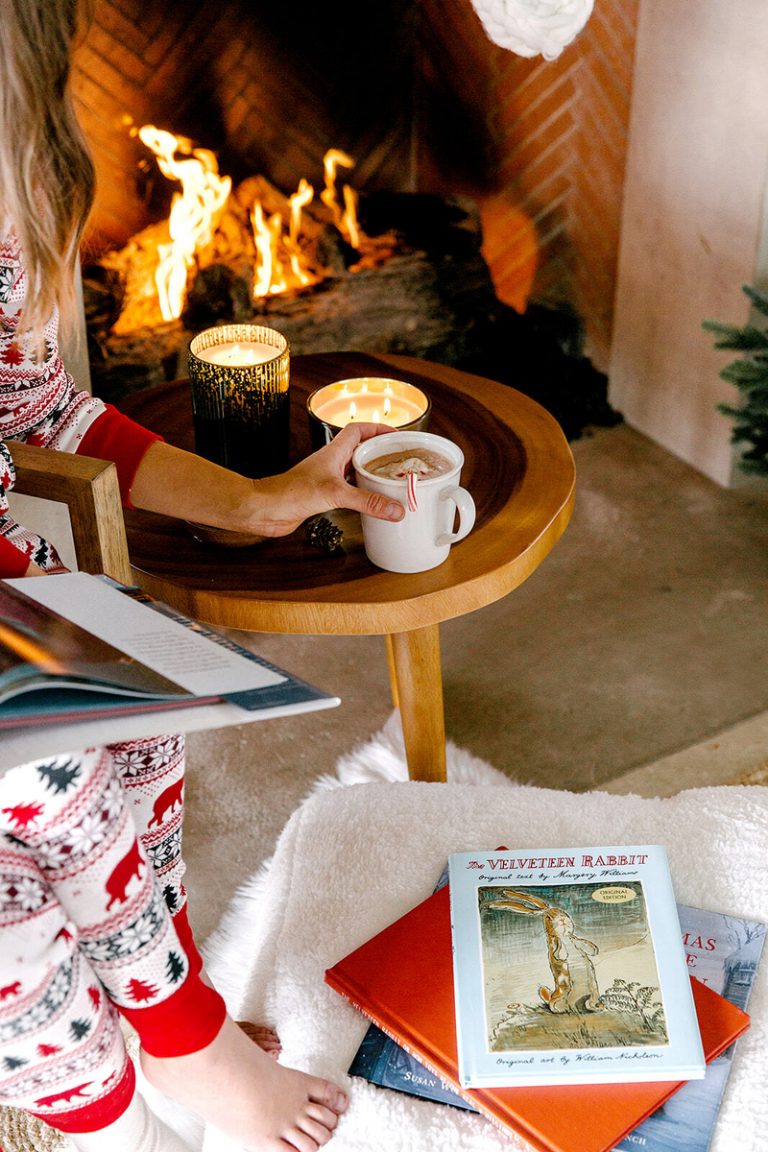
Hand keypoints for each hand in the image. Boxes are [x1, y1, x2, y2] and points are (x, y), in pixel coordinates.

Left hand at [249, 423, 404, 536]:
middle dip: (378, 451)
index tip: (396, 435)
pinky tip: (368, 501)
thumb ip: (367, 501)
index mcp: (333, 452)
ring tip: (389, 479)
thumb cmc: (290, 493)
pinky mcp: (322, 495)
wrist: (265, 509)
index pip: (358, 430)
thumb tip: (395, 509)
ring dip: (370, 472)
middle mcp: (330, 463)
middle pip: (359, 449)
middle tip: (398, 459)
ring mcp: (326, 479)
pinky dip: (360, 493)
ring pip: (354, 470)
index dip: (377, 429)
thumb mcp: (335, 494)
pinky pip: (347, 490)